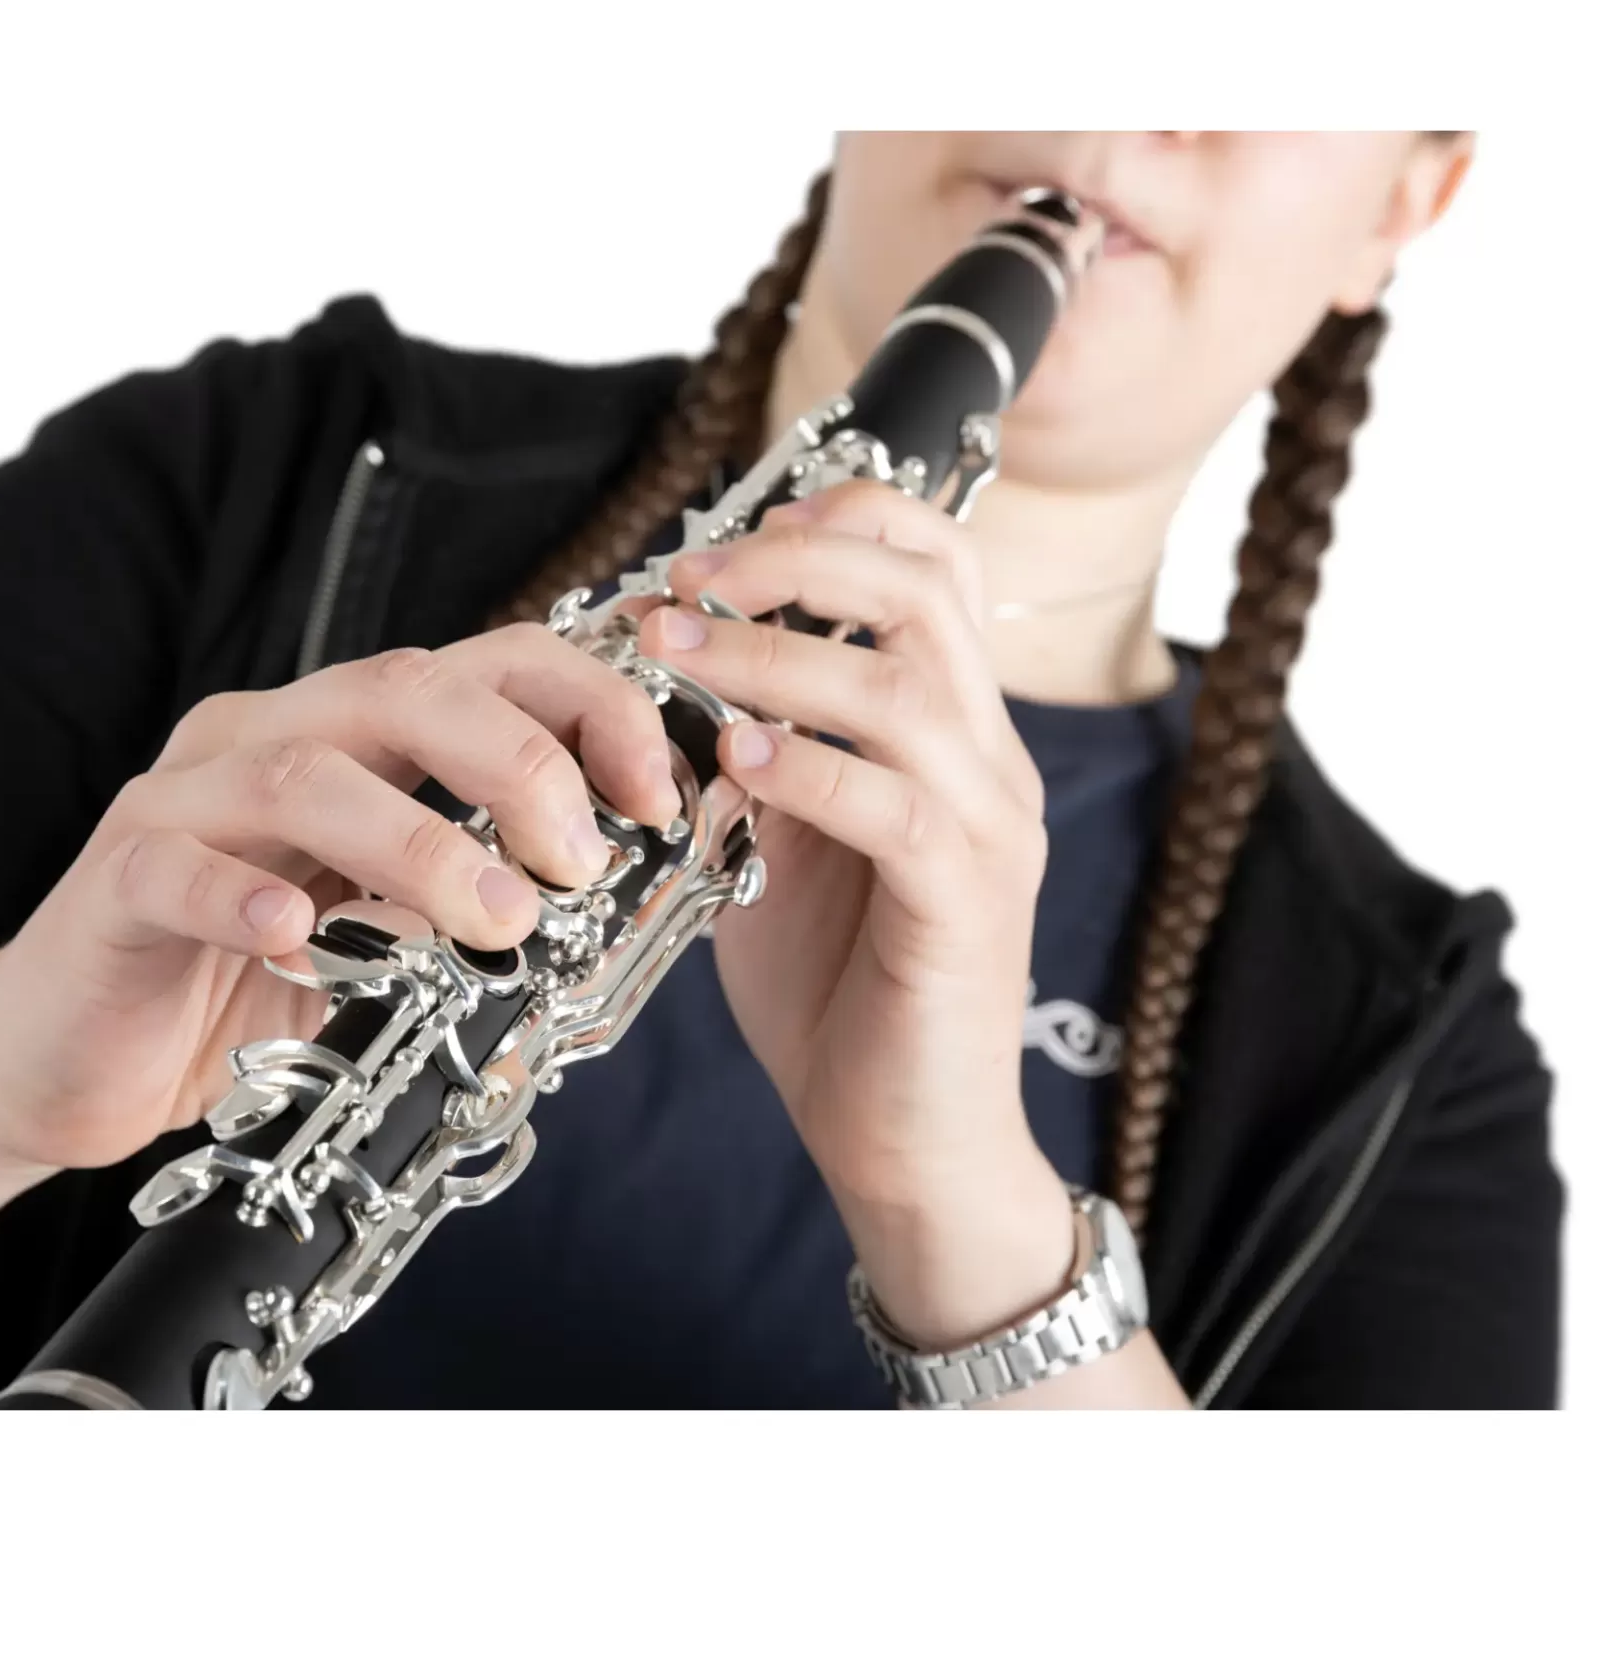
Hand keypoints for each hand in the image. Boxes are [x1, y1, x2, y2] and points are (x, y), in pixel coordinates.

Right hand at [0, 628, 679, 1173]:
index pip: (484, 666)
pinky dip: (250, 896)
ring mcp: (182, 803)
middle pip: (402, 688)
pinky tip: (304, 939)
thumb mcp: (386, 946)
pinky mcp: (115, 883)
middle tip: (578, 861)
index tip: (658, 793)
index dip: (586, 707)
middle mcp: (264, 740)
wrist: (63, 1060)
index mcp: (347, 737)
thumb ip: (476, 911)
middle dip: (517, 761)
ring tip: (495, 919)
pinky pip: (180, 868)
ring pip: (304, 770)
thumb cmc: (238, 991)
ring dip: (419, 842)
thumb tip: (616, 928)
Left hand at [633, 480, 1075, 1347]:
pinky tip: (734, 759)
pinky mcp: (967, 903)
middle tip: (687, 577)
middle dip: (796, 562)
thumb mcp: (780, 847)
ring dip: (774, 657)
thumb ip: (757, 761)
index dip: (841, 524)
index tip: (730, 536)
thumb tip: (683, 681)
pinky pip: (895, 807)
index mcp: (952, 734)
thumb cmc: (839, 990)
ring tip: (675, 651)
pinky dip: (809, 769)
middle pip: (926, 595)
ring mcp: (989, 830)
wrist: (903, 1139)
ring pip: (903, 691)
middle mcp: (988, 763)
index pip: (939, 571)